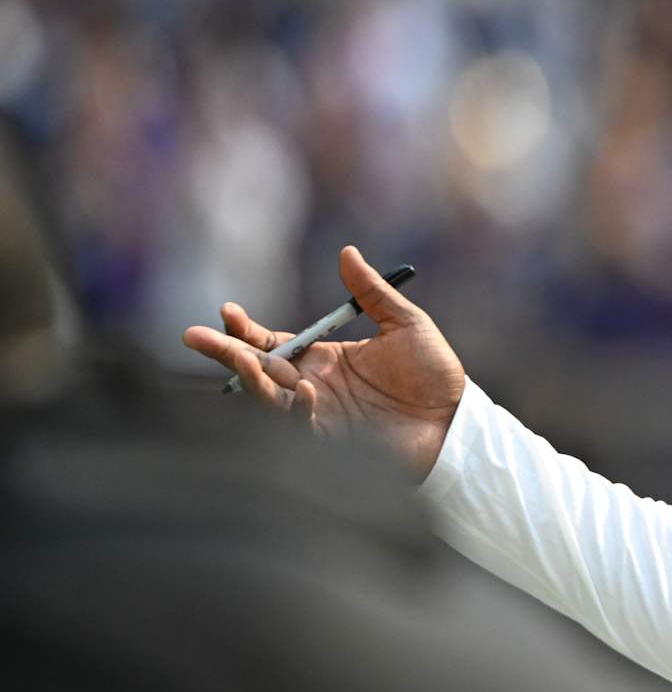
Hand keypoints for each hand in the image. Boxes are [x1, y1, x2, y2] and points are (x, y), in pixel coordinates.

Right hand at [183, 246, 465, 479]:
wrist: (456, 419)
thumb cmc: (434, 373)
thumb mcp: (405, 324)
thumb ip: (372, 293)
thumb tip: (346, 252)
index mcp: (326, 359)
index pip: (273, 344)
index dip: (246, 331)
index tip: (227, 312)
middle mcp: (314, 386)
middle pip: (258, 370)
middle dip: (226, 352)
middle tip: (194, 336)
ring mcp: (321, 414)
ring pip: (271, 398)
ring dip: (252, 378)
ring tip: (237, 357)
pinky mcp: (334, 440)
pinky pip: (304, 426)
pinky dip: (300, 410)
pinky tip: (309, 391)